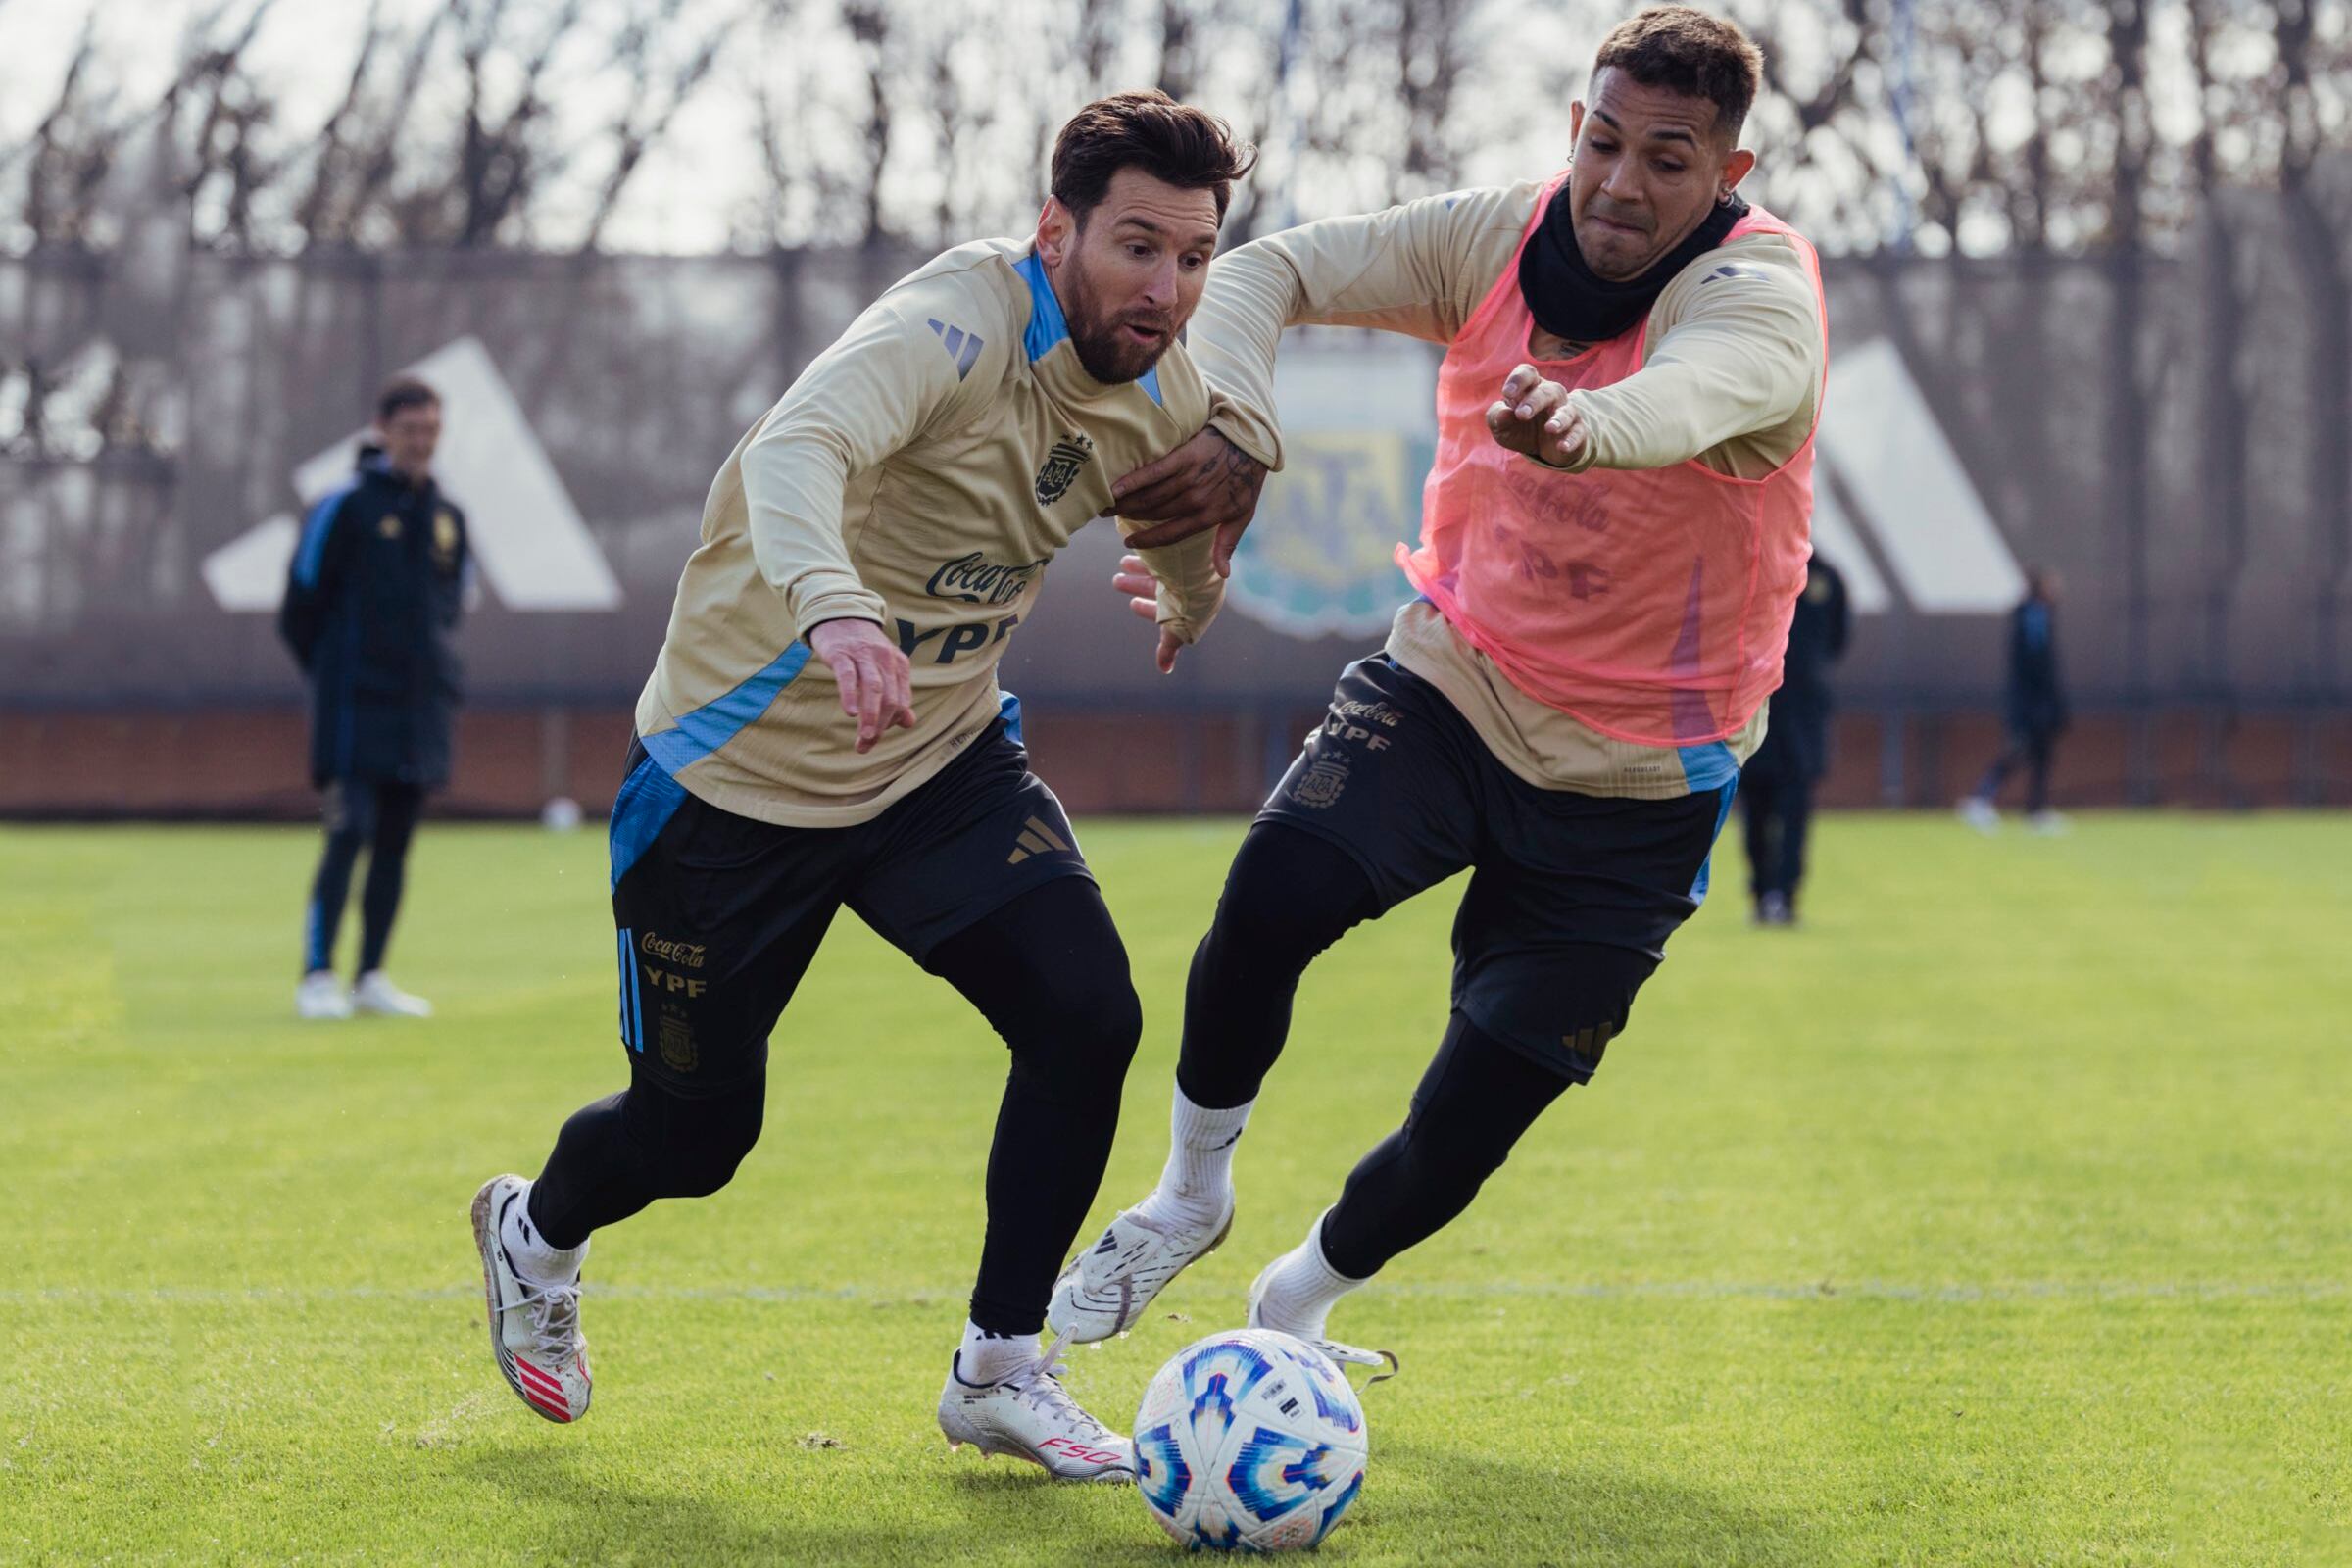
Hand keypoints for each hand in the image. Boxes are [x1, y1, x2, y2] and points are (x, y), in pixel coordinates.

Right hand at [806, 618, 914, 752]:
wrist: (839, 614)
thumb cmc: (861, 648)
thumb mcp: (883, 668)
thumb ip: (896, 695)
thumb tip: (909, 723)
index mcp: (899, 665)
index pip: (901, 701)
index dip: (891, 723)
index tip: (874, 738)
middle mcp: (885, 659)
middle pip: (890, 698)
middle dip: (880, 725)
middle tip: (866, 745)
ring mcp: (864, 655)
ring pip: (873, 689)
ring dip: (871, 716)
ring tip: (864, 738)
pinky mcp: (842, 653)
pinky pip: (848, 676)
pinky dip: (851, 695)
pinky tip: (851, 713)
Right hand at [1105, 427, 1268, 579]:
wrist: (1253, 443)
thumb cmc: (1246, 481)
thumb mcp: (1243, 516)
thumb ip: (1228, 544)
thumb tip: (1222, 575)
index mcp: (1207, 516)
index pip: (1170, 534)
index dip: (1148, 541)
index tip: (1128, 544)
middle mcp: (1195, 500)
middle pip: (1154, 513)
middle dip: (1129, 517)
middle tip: (1106, 516)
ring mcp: (1188, 478)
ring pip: (1150, 496)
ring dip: (1125, 502)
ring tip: (1105, 504)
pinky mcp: (1184, 457)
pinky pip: (1153, 472)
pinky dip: (1133, 481)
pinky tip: (1114, 487)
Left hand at [1112, 553, 1184, 673]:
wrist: (1200, 573)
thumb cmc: (1192, 606)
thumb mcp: (1177, 630)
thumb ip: (1168, 646)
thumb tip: (1164, 669)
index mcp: (1185, 605)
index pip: (1163, 610)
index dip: (1147, 609)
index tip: (1132, 605)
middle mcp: (1184, 586)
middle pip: (1155, 587)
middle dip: (1136, 585)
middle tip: (1117, 581)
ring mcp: (1183, 566)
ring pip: (1157, 567)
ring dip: (1138, 566)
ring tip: (1123, 562)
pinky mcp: (1181, 548)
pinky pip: (1160, 548)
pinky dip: (1146, 548)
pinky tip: (1133, 542)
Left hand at [1485, 363, 1587, 467]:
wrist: (1545, 449)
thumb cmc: (1520, 428)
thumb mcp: (1502, 426)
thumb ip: (1497, 417)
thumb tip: (1503, 413)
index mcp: (1530, 388)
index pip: (1527, 373)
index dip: (1518, 380)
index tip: (1507, 393)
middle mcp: (1551, 396)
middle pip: (1546, 391)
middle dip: (1534, 401)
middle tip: (1522, 414)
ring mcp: (1567, 413)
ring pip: (1566, 411)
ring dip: (1559, 419)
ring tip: (1549, 428)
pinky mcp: (1578, 431)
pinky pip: (1577, 433)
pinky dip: (1571, 439)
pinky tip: (1562, 447)